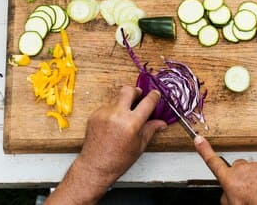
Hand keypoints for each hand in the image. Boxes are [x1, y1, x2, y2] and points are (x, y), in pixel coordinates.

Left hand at [47, 86, 166, 204]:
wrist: (96, 166)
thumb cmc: (118, 160)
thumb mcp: (139, 146)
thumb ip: (150, 130)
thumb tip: (161, 123)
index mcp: (131, 123)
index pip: (147, 102)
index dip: (153, 96)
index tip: (155, 94)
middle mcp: (117, 114)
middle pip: (128, 90)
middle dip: (135, 91)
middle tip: (139, 96)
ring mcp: (104, 113)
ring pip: (116, 98)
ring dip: (123, 103)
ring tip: (125, 116)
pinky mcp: (95, 114)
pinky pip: (107, 106)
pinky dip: (113, 111)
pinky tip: (114, 123)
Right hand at [194, 135, 256, 204]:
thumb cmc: (255, 204)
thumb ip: (226, 197)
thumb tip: (226, 195)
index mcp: (230, 179)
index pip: (212, 162)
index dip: (204, 150)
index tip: (199, 140)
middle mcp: (242, 170)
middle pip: (235, 168)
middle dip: (238, 176)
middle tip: (244, 190)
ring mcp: (256, 167)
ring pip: (251, 170)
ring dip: (253, 179)